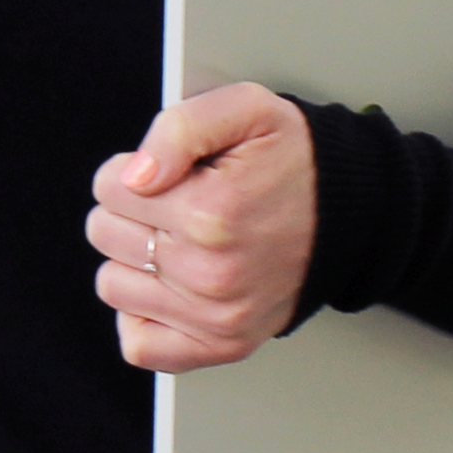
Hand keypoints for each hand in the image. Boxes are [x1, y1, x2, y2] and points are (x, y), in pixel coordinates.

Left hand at [88, 82, 316, 371]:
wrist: (349, 215)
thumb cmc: (294, 160)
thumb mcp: (247, 109)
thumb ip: (181, 126)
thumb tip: (134, 174)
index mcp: (211, 212)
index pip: (109, 186)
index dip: (133, 169)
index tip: (170, 172)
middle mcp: (211, 271)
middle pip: (103, 233)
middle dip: (131, 209)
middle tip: (178, 203)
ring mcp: (216, 316)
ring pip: (112, 285)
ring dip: (135, 260)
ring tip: (180, 241)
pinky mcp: (220, 344)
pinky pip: (139, 344)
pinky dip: (144, 314)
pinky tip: (171, 285)